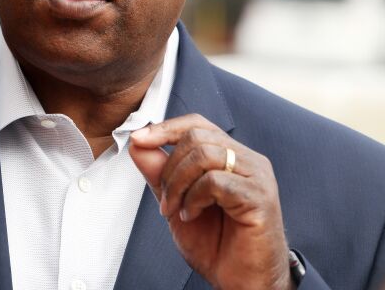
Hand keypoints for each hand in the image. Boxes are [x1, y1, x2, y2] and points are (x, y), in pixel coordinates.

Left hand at [129, 114, 293, 289]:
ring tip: (176, 210)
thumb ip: (159, 172)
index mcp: (230, 156)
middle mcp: (247, 160)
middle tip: (165, 200)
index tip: (139, 139)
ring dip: (178, 184)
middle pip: (197, 136)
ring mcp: (257, 177)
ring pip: (204, 154)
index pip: (197, 125)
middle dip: (169, 167)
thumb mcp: (176, 202)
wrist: (240, 283)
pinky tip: (192, 215)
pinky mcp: (260, 197)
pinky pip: (216, 181)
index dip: (165, 128)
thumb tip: (138, 142)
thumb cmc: (216, 245)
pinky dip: (194, 198)